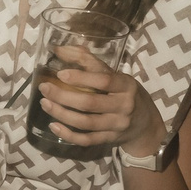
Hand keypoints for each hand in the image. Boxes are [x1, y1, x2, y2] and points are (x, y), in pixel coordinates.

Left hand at [36, 44, 162, 157]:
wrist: (146, 124)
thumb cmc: (124, 93)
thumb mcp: (115, 75)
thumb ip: (89, 62)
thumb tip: (59, 49)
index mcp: (126, 85)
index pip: (104, 81)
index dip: (81, 78)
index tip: (60, 74)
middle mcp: (124, 106)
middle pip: (90, 103)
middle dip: (63, 96)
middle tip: (44, 88)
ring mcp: (117, 125)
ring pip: (85, 123)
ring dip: (61, 114)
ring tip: (45, 104)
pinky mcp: (109, 139)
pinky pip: (86, 140)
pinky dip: (68, 134)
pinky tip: (53, 126)